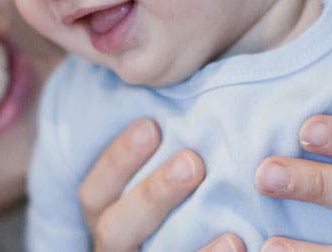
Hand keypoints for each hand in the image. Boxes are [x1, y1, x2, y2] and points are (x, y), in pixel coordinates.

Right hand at [79, 119, 245, 251]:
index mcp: (104, 215)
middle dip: (153, 193)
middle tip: (192, 162)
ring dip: (191, 246)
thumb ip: (164, 149)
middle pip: (116, 227)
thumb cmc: (177, 203)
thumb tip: (189, 95)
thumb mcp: (155, 177)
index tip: (152, 125)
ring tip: (232, 234)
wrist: (191, 239)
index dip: (118, 158)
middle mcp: (114, 246)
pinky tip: (238, 246)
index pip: (93, 190)